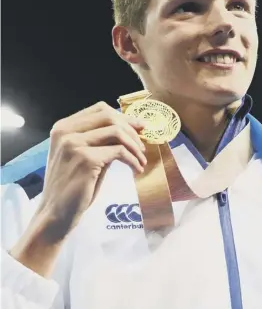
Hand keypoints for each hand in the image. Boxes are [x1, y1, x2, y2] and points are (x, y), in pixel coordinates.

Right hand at [37, 101, 146, 238]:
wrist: (55, 214)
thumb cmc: (72, 186)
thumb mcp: (85, 155)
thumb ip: (102, 140)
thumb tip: (133, 128)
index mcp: (63, 126)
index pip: (100, 109)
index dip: (124, 117)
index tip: (140, 127)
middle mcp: (66, 131)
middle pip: (109, 116)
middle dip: (131, 129)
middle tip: (142, 145)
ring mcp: (74, 144)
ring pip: (116, 132)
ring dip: (135, 146)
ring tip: (141, 160)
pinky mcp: (85, 159)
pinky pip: (119, 152)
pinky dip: (133, 159)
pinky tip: (137, 169)